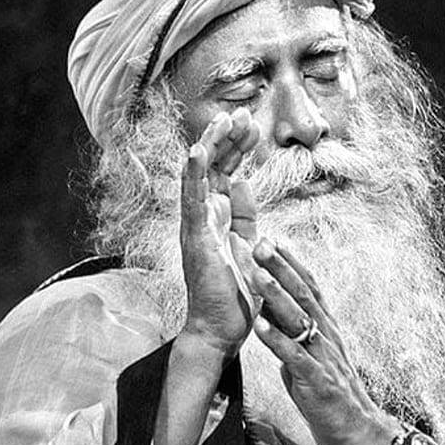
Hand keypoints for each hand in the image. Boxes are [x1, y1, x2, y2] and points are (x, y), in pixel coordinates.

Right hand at [180, 109, 260, 358]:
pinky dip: (192, 175)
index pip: (225, 172)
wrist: (221, 331)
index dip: (237, 147)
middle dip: (228, 138)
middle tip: (243, 114)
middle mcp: (203, 217)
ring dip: (210, 145)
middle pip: (212, 167)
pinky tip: (197, 150)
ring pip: (198, 176)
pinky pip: (191, 201)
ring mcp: (196, 226)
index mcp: (219, 218)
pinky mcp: (195, 239)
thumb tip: (246, 184)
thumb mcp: (249, 246)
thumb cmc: (234, 295)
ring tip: (224, 120)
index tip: (252, 126)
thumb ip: (246, 217)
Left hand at [251, 240, 400, 444]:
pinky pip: (294, 357)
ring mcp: (324, 359)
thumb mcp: (313, 363)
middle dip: (281, 269)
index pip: (311, 290)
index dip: (292, 265)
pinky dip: (276, 340)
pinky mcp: (317, 382)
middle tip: (261, 244)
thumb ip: (296, 344)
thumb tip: (276, 328)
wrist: (359, 433)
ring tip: (257, 276)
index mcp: (328, 332)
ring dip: (276, 296)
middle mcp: (328, 338)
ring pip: (299, 321)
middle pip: (304, 296)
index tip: (273, 241)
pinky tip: (259, 325)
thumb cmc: (334, 400)